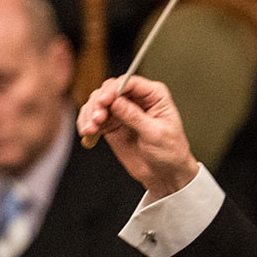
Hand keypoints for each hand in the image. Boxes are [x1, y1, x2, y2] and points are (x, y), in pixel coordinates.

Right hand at [76, 76, 198, 196]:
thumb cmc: (170, 151)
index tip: (105, 101)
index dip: (114, 89)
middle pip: (110, 89)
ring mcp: (122, 110)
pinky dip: (86, 122)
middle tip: (97, 118)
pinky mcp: (111, 123)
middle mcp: (136, 98)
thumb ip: (134, 117)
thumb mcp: (155, 134)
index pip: (130, 82)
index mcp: (154, 95)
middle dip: (99, 102)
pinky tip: (87, 132)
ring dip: (90, 113)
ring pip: (98, 101)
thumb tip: (116, 101)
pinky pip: (92, 116)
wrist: (165, 173)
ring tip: (91, 129)